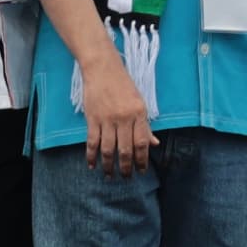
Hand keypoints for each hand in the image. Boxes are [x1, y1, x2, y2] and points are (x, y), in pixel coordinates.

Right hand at [76, 57, 154, 176]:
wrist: (102, 69)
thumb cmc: (124, 85)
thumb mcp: (140, 103)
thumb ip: (145, 125)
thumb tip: (154, 144)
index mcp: (139, 113)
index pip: (142, 143)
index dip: (142, 160)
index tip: (141, 171)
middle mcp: (124, 118)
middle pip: (126, 149)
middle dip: (126, 167)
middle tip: (126, 178)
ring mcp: (107, 119)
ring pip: (108, 149)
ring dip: (109, 166)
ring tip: (109, 176)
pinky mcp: (92, 119)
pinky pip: (92, 142)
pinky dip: (91, 156)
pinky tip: (92, 165)